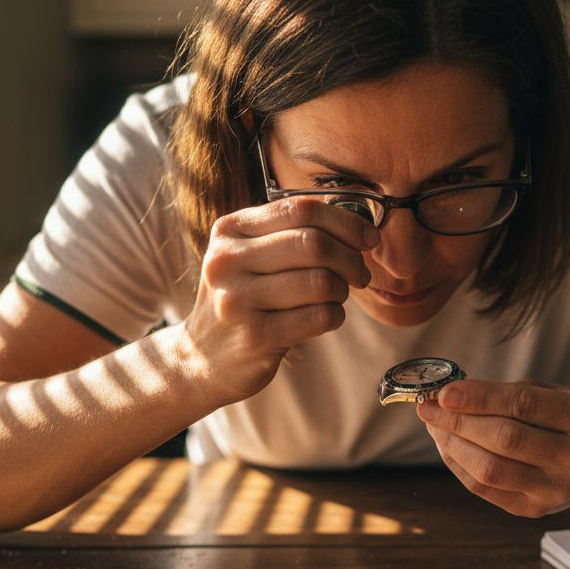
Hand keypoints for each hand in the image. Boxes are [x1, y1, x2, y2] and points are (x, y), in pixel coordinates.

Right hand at [178, 198, 378, 405]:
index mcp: (230, 230)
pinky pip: (319, 317)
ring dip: (342, 290)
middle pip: (314, 244)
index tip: (369, 238)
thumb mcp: (247, 257)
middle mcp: (227, 261)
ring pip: (321, 282)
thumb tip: (357, 226)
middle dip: (351, 259)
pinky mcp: (255, 337)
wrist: (200, 359)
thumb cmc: (241, 300)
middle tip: (360, 274)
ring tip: (336, 297)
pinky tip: (326, 317)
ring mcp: (238, 300)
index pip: (300, 209)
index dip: (346, 222)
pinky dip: (335, 316)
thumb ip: (289, 234)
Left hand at [417, 380, 569, 516]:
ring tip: (435, 424)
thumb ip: (511, 393)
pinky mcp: (534, 510)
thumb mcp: (558, 394)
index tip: (446, 391)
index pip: (525, 406)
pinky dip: (458, 465)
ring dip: (453, 444)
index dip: (480, 397)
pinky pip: (484, 489)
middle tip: (429, 406)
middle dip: (458, 421)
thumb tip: (452, 396)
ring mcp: (555, 490)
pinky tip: (448, 445)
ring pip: (490, 470)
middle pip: (505, 439)